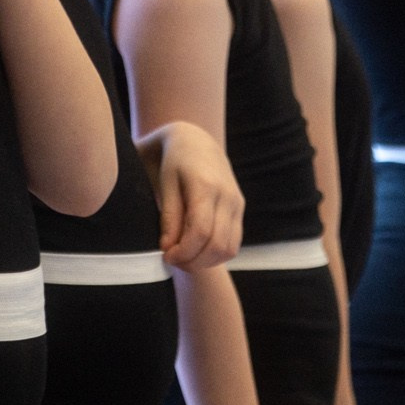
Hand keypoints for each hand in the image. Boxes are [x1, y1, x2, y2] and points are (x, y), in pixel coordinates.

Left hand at [143, 121, 244, 268]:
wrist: (195, 142)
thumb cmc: (173, 162)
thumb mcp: (165, 183)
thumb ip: (169, 216)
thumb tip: (168, 248)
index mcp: (206, 185)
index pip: (201, 231)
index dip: (183, 251)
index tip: (166, 255)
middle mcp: (227, 195)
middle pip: (216, 245)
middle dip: (192, 261)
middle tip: (172, 260)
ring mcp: (237, 203)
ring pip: (229, 249)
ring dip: (205, 262)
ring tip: (183, 258)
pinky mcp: (239, 209)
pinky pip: (233, 243)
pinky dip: (215, 255)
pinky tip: (196, 251)